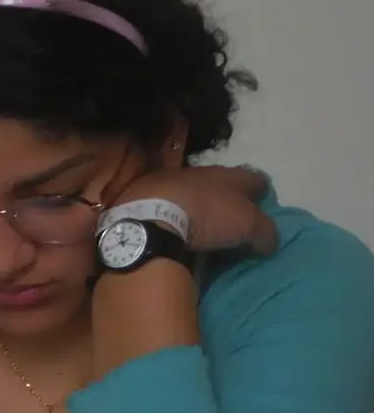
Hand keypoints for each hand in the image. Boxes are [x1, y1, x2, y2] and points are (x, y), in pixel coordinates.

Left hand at [110, 165, 278, 255]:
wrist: (150, 215)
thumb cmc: (207, 216)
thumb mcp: (247, 226)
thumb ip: (265, 231)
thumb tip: (270, 241)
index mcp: (229, 175)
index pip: (255, 179)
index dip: (261, 192)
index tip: (262, 205)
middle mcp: (200, 171)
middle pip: (221, 182)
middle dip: (227, 196)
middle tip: (231, 217)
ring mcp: (169, 180)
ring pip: (191, 189)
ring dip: (197, 202)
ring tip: (200, 224)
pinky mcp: (143, 194)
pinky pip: (165, 201)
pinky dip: (171, 211)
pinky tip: (171, 224)